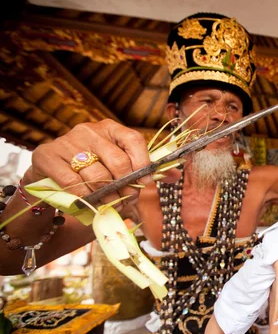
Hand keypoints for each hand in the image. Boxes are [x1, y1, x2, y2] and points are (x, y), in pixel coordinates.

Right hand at [26, 119, 151, 207]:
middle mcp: (89, 131)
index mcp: (110, 128)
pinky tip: (91, 203)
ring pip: (98, 176)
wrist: (50, 176)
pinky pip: (73, 183)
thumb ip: (144, 169)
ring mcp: (66, 141)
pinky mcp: (47, 156)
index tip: (145, 182)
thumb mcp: (116, 165)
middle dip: (127, 186)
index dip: (143, 163)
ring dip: (109, 197)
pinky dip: (85, 198)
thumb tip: (174, 175)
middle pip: (118, 162)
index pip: (134, 140)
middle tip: (128, 200)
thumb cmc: (91, 170)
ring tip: (112, 205)